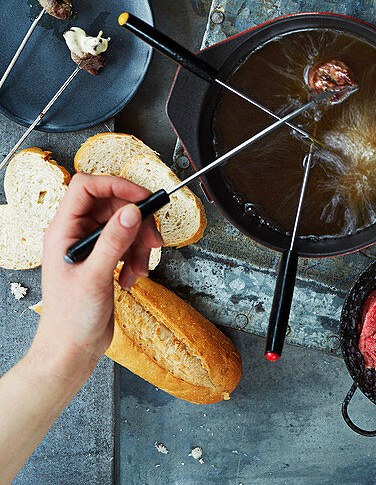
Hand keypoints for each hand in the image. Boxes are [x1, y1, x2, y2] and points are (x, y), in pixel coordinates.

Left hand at [30, 173, 162, 383]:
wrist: (71, 353)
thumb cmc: (68, 322)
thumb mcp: (94, 278)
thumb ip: (114, 241)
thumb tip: (131, 211)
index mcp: (62, 231)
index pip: (87, 187)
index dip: (115, 185)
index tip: (140, 198)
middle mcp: (75, 235)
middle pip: (112, 204)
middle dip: (136, 220)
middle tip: (151, 238)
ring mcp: (90, 247)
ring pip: (124, 224)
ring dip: (138, 243)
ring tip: (139, 267)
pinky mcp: (102, 260)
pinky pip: (126, 243)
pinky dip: (136, 257)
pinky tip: (131, 277)